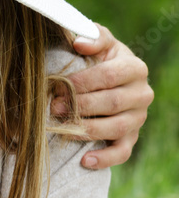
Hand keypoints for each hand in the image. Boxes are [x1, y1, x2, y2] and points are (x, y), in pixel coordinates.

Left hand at [58, 23, 152, 168]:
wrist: (107, 79)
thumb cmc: (97, 58)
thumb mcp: (98, 43)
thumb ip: (93, 36)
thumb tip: (79, 42)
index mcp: (135, 68)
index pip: (109, 76)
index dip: (82, 82)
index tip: (58, 86)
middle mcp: (142, 94)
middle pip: (112, 103)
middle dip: (80, 106)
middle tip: (54, 107)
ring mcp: (139, 118)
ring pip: (117, 128)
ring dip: (87, 130)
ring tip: (62, 129)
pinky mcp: (132, 138)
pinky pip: (122, 152)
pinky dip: (105, 158)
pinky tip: (84, 160)